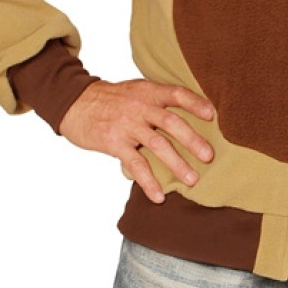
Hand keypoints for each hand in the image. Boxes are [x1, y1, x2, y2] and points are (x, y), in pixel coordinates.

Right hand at [59, 79, 215, 202]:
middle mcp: (139, 106)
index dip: (195, 103)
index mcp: (147, 91)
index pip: (176, 93)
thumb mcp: (135, 90)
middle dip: (192, 140)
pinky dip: (148, 182)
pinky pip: (135, 164)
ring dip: (176, 164)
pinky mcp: (114, 143)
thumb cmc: (110, 100)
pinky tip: (158, 196)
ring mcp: (127, 125)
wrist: (75, 103)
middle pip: (171, 122)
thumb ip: (156, 101)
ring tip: (192, 180)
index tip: (213, 114)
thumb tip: (187, 115)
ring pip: (157, 145)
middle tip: (209, 156)